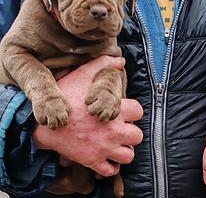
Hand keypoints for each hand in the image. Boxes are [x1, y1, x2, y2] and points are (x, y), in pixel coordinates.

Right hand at [33, 56, 143, 176]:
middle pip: (137, 136)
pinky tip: (107, 157)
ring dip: (124, 150)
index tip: (124, 112)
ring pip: (128, 155)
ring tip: (116, 144)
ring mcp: (103, 148)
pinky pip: (110, 170)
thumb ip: (102, 65)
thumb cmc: (63, 97)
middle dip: (131, 133)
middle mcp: (113, 131)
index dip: (133, 112)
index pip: (139, 112)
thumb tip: (120, 60)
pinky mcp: (92, 161)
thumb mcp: (82, 75)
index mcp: (115, 110)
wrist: (42, 122)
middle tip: (121, 130)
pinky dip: (111, 166)